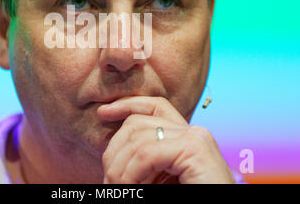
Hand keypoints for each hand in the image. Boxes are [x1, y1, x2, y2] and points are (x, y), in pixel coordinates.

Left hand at [97, 96, 235, 183]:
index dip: (126, 105)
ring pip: (139, 137)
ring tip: (116, 190)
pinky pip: (148, 153)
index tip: (102, 113)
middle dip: (114, 150)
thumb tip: (108, 157)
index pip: (152, 107)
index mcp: (184, 137)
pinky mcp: (196, 150)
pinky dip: (131, 173)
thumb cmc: (186, 202)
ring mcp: (197, 138)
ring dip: (119, 168)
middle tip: (107, 180)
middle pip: (138, 123)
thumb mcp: (157, 181)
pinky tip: (129, 188)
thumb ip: (140, 165)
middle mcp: (193, 132)